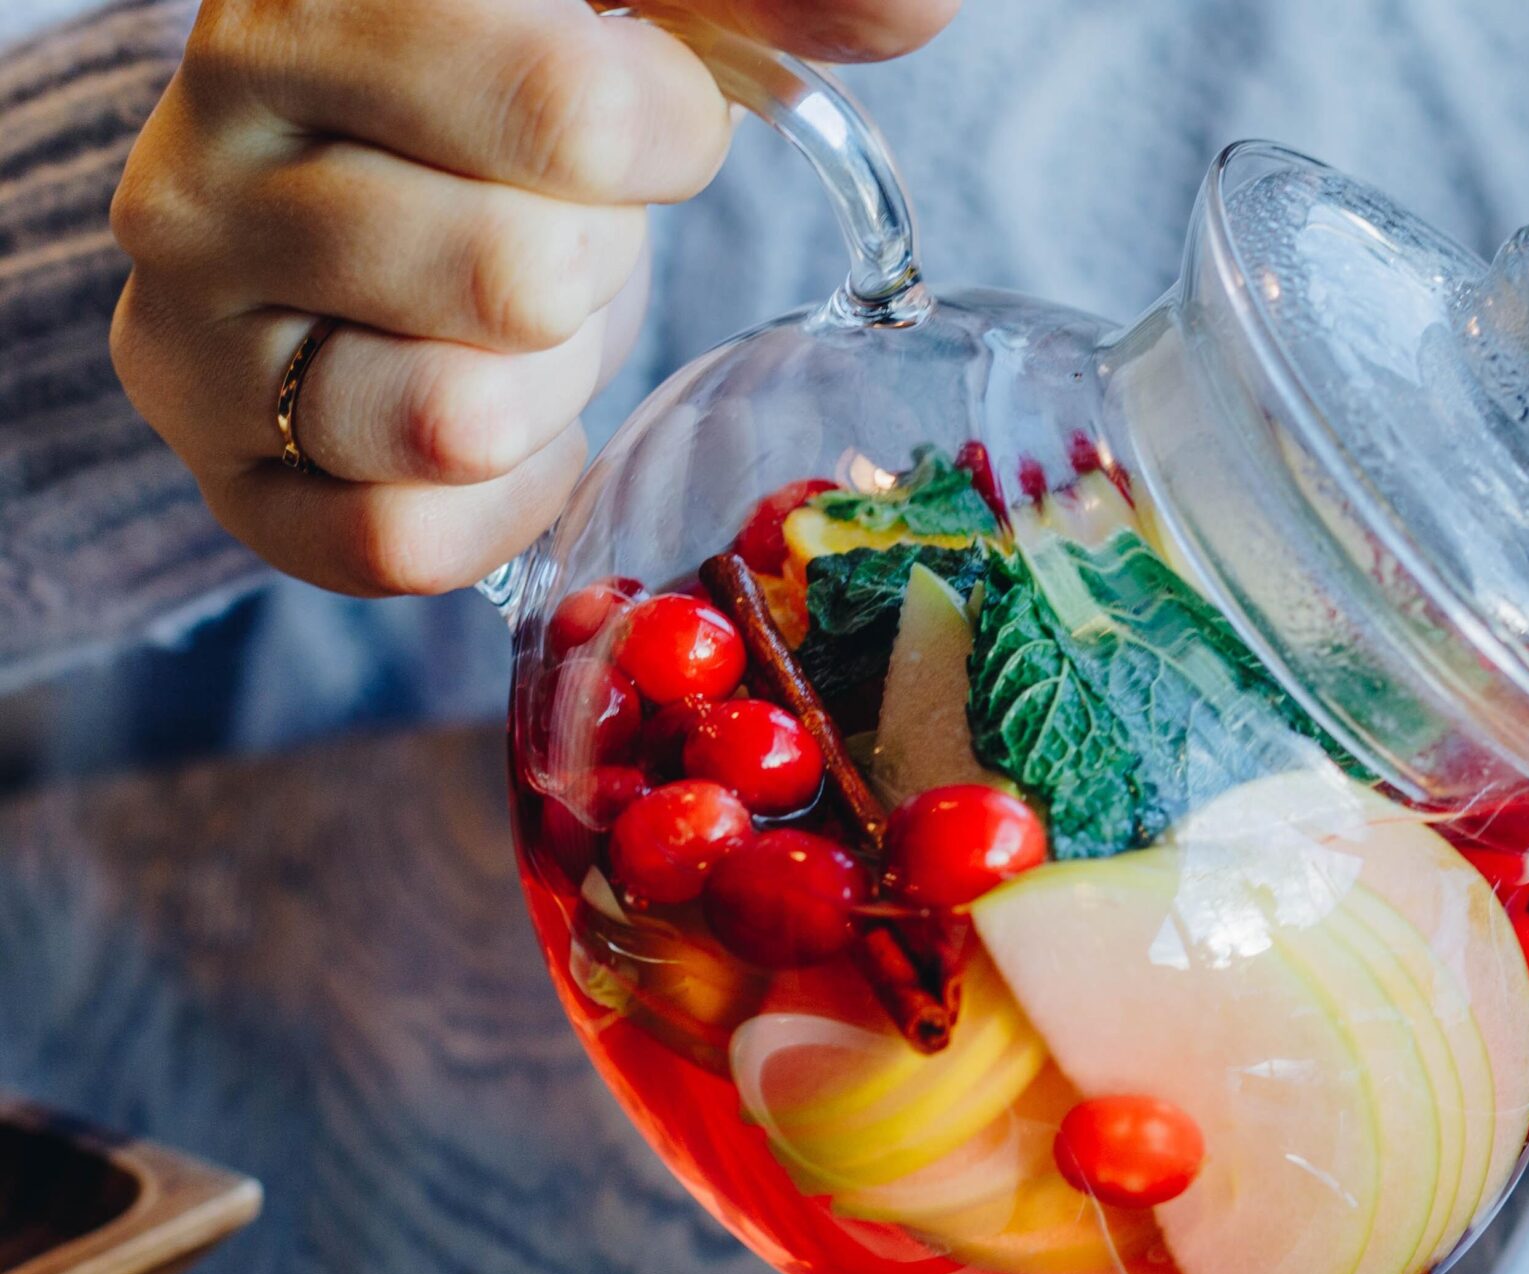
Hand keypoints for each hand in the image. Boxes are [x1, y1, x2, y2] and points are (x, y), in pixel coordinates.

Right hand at [109, 0, 955, 597]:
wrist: (373, 196)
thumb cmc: (524, 90)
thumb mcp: (648, 4)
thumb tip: (912, 10)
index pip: (571, 112)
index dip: (664, 134)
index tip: (643, 112)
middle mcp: (203, 147)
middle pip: (520, 281)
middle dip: (592, 267)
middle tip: (559, 224)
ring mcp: (191, 316)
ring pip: (452, 422)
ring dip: (539, 389)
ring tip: (515, 321)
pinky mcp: (220, 467)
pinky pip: (402, 541)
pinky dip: (499, 504)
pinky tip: (501, 426)